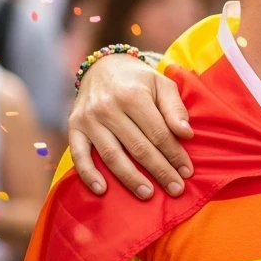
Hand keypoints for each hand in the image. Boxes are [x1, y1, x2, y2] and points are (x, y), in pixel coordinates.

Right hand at [68, 53, 193, 199]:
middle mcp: (108, 108)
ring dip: (130, 178)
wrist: (102, 67)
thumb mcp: (162, 84)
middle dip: (160, 171)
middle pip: (138, 147)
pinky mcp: (73, 127)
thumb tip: (187, 134)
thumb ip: (175, 108)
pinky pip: (79, 155)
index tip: (187, 172)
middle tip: (176, 189)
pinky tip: (102, 190)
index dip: (174, 154)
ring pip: (111, 155)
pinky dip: (88, 174)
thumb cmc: (139, 80)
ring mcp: (89, 119)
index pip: (158, 133)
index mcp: (133, 95)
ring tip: (148, 194)